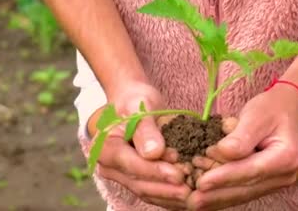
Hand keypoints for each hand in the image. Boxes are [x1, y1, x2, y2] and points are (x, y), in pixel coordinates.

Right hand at [90, 81, 191, 208]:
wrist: (133, 105)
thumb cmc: (136, 102)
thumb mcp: (140, 107)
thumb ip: (145, 129)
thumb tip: (153, 153)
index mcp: (104, 147)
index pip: (131, 164)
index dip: (155, 171)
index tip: (178, 174)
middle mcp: (108, 166)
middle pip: (138, 183)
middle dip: (166, 188)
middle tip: (191, 190)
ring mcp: (120, 176)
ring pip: (146, 192)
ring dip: (170, 196)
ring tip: (193, 194)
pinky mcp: (134, 181)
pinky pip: (152, 192)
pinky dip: (170, 195)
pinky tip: (188, 194)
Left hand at [187, 84, 297, 209]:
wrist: (287, 110)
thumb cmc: (271, 109)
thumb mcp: (257, 114)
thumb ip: (242, 135)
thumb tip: (223, 152)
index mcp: (286, 156)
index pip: (251, 170)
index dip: (225, 177)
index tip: (202, 183)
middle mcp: (285, 175)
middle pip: (246, 188)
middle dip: (217, 194)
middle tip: (191, 200)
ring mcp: (277, 182)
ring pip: (243, 194)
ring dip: (217, 198)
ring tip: (193, 202)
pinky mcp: (266, 183)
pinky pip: (242, 191)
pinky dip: (222, 194)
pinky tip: (205, 198)